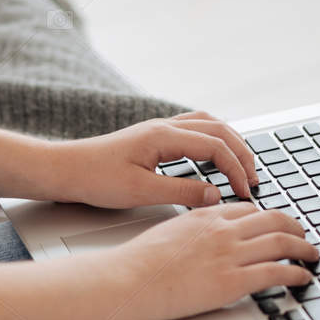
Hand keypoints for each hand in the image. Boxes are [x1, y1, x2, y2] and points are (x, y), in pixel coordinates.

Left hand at [44, 111, 261, 208]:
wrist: (65, 169)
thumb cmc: (95, 179)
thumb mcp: (140, 192)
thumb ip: (181, 192)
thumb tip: (216, 195)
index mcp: (163, 136)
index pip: (216, 147)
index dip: (236, 169)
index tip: (246, 192)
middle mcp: (164, 126)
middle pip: (219, 130)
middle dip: (242, 154)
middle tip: (255, 179)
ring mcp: (159, 128)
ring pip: (208, 125)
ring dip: (230, 142)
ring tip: (243, 165)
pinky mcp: (153, 136)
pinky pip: (194, 128)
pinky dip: (213, 138)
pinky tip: (215, 154)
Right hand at [112, 202, 317, 319]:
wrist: (128, 279)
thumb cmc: (140, 261)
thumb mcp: (170, 231)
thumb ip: (194, 228)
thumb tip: (204, 237)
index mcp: (207, 216)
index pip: (250, 209)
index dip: (270, 216)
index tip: (277, 224)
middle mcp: (223, 230)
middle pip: (275, 219)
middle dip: (296, 227)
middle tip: (304, 236)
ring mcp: (229, 255)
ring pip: (282, 242)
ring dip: (304, 248)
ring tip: (312, 255)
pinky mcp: (232, 281)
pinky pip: (277, 272)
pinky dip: (296, 274)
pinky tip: (302, 278)